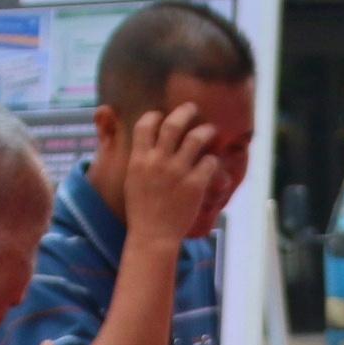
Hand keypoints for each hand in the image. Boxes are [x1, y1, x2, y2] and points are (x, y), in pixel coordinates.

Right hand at [118, 103, 223, 245]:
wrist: (153, 236)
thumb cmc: (141, 211)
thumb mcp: (131, 180)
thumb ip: (138, 160)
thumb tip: (143, 145)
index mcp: (139, 159)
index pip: (146, 125)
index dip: (156, 116)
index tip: (162, 115)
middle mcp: (158, 161)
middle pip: (174, 124)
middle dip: (185, 112)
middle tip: (192, 108)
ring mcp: (178, 172)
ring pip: (196, 138)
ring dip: (205, 130)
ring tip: (209, 130)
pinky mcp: (195, 185)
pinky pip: (209, 162)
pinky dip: (212, 159)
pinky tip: (211, 161)